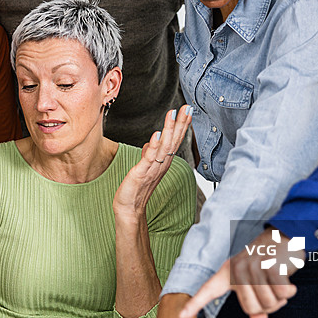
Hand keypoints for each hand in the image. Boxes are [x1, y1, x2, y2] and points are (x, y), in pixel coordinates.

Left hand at [113, 105, 192, 221]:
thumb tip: (153, 139)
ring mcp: (153, 168)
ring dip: (169, 130)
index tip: (187, 110)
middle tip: (187, 108)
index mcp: (164, 161)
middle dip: (180, 123)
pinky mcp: (141, 173)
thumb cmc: (137, 188)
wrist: (129, 209)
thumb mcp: (146, 166)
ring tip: (173, 114)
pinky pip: (150, 158)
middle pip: (173, 141)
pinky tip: (156, 134)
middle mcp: (162, 164)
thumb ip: (150, 152)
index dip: (181, 125)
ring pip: (164, 147)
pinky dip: (153, 146)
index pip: (174, 140)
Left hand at [180, 229, 301, 317]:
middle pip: (251, 308)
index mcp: (228, 273)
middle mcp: (237, 270)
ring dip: (279, 299)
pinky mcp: (270, 266)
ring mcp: (252, 267)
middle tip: (272, 291)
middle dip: (267, 306)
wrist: (284, 235)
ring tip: (279, 283)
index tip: (181, 315)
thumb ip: (255, 303)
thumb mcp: (256, 280)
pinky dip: (288, 291)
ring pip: (267, 303)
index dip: (195, 304)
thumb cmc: (268, 261)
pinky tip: (288, 281)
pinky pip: (280, 294)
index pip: (208, 290)